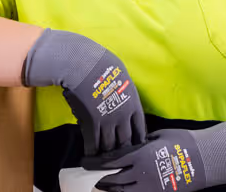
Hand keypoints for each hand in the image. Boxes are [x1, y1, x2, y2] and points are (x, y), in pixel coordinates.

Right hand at [23, 29, 146, 154]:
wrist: (84, 64)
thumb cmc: (103, 64)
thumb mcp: (122, 77)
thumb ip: (124, 92)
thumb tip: (121, 96)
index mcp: (133, 104)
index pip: (140, 130)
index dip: (138, 142)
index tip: (135, 148)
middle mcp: (123, 116)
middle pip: (126, 142)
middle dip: (122, 152)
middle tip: (118, 159)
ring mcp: (107, 121)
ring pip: (110, 146)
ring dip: (106, 154)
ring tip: (103, 161)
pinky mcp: (91, 124)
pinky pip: (93, 144)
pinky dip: (92, 152)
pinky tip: (89, 155)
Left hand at [87, 120, 225, 191]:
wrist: (204, 160)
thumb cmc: (181, 141)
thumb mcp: (157, 136)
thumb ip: (141, 141)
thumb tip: (131, 143)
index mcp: (140, 155)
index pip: (111, 161)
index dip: (96, 164)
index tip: (85, 163)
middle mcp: (141, 173)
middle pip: (114, 180)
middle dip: (101, 180)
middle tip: (92, 179)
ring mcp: (151, 187)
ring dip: (112, 191)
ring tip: (103, 189)